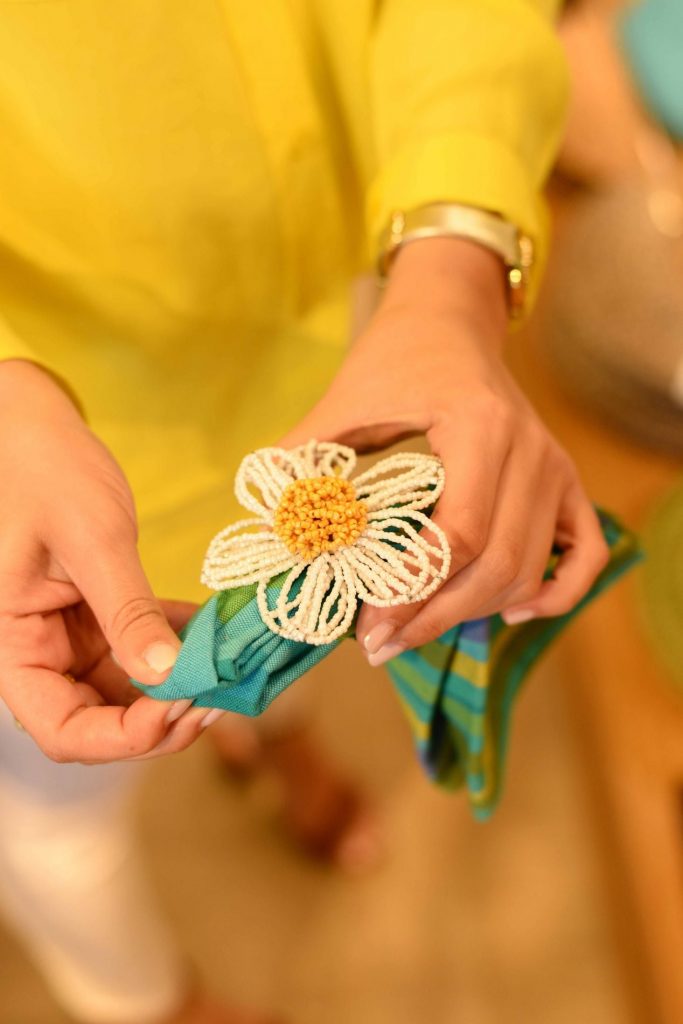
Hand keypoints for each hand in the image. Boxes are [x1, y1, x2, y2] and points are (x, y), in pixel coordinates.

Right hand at [0, 361, 209, 762]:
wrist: (36, 429)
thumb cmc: (45, 471)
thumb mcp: (91, 539)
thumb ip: (126, 610)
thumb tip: (168, 676)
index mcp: (14, 646)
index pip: (62, 728)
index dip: (122, 737)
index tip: (180, 707)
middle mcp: (41, 652)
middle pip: (100, 721)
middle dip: (161, 719)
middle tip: (219, 694)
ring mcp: (73, 636)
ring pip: (129, 690)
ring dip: (179, 687)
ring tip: (227, 666)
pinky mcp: (101, 615)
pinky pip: (143, 648)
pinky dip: (179, 647)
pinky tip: (215, 632)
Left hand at [281, 237, 607, 663]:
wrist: (450, 321)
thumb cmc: (396, 359)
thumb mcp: (345, 400)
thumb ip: (305, 458)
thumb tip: (269, 530)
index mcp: (478, 426)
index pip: (459, 532)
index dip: (413, 587)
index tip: (367, 622)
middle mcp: (529, 450)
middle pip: (497, 563)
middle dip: (435, 616)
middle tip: (382, 644)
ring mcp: (555, 467)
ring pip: (528, 568)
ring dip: (475, 613)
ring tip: (415, 632)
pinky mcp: (566, 482)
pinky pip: (583, 553)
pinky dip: (556, 592)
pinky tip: (511, 612)